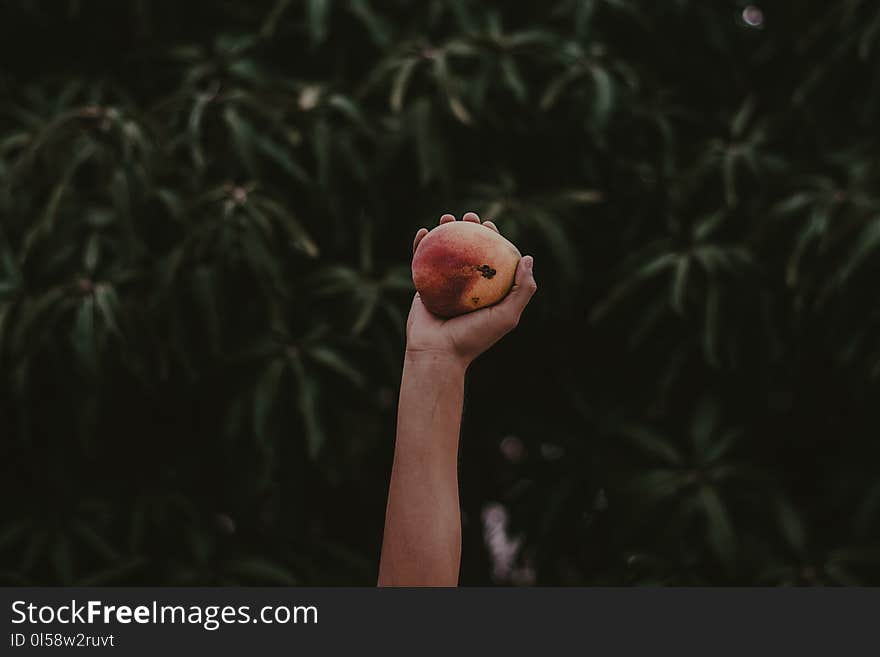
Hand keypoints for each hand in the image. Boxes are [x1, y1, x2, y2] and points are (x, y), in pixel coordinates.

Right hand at [405, 212, 536, 367]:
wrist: (437, 353)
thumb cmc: (474, 338)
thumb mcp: (507, 316)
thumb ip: (523, 289)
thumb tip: (528, 258)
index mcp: (485, 292)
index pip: (491, 259)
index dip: (493, 239)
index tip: (490, 226)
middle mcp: (465, 287)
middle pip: (468, 251)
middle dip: (469, 229)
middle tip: (469, 216)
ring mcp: (443, 286)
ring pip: (443, 252)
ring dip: (445, 231)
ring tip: (446, 218)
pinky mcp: (423, 287)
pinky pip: (420, 262)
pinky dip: (420, 245)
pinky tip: (424, 231)